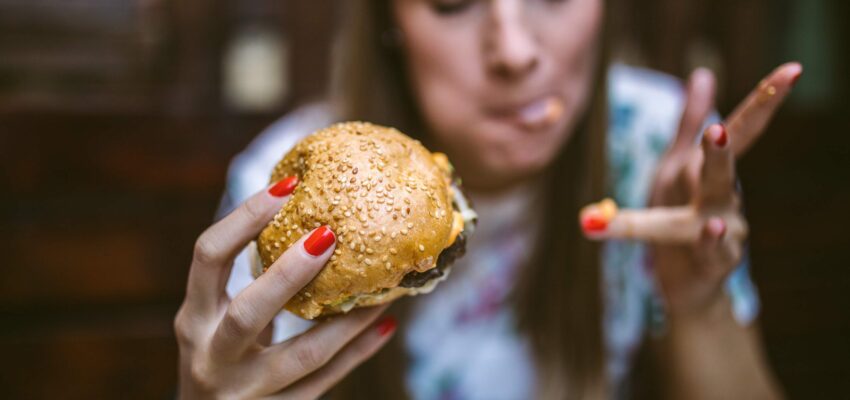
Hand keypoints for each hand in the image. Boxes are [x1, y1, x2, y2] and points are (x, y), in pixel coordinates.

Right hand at [175, 178, 396, 398]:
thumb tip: (307, 218)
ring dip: (347, 320)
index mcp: (194, 319)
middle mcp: (211, 355)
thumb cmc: (219, 358)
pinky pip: (325, 381)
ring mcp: (245, 391)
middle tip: (329, 234)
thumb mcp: (215, 321)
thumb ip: (247, 284)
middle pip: (248, 312)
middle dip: (289, 273)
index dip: (243, 218)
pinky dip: (357, 353)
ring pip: (302, 354)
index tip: (286, 187)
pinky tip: (385, 326)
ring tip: (383, 290)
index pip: (208, 257)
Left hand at [581, 63, 801, 318]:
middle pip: (724, 169)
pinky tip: (714, 227)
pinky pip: (712, 251)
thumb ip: (688, 123)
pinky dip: (711, 240)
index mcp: (712, 173)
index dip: (764, 102)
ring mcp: (727, 232)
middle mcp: (726, 199)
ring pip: (717, 209)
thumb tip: (702, 75)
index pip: (740, 132)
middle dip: (723, 148)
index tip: (793, 70)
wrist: (686, 284)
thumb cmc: (681, 220)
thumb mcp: (676, 168)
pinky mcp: (715, 263)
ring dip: (713, 192)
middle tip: (717, 128)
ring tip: (710, 184)